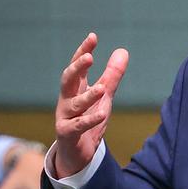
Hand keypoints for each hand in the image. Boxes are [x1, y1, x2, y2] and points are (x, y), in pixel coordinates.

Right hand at [54, 33, 128, 177]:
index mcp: (75, 88)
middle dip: (77, 68)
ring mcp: (65, 117)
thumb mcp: (103, 95)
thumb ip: (112, 75)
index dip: (83, 51)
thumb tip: (122, 51)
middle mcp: (67, 100)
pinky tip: (102, 114)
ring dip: (88, 96)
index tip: (93, 37)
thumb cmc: (88, 117)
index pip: (77, 66)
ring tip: (102, 88)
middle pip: (68, 80)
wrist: (77, 152)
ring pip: (74, 104)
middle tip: (89, 57)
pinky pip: (77, 126)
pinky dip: (89, 120)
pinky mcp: (67, 134)